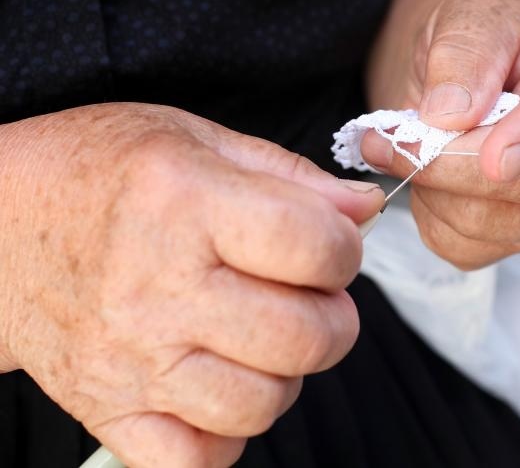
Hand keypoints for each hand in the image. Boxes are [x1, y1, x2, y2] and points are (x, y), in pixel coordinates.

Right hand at [0, 103, 382, 466]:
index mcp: (187, 203)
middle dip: (332, 318)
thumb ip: (290, 175)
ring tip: (260, 338)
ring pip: (260, 405)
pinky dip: (226, 433)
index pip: (316, 246)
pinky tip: (219, 384)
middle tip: (308, 296)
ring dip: (284, 375)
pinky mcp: (108, 408)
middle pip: (303, 337)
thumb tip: (363, 209)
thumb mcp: (196, 138)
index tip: (330, 246)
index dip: (345, 249)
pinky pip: (196, 459)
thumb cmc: (100, 172)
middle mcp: (158, 288)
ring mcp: (131, 359)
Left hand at [363, 0, 519, 268]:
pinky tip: (426, 178)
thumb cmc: (487, 37)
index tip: (494, 159)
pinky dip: (430, 215)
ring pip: (489, 225)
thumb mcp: (474, 14)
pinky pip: (465, 247)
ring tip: (402, 145)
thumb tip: (450, 116)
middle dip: (445, 162)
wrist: (476, 71)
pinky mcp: (516, 235)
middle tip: (389, 135)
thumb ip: (466, 51)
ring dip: (431, 189)